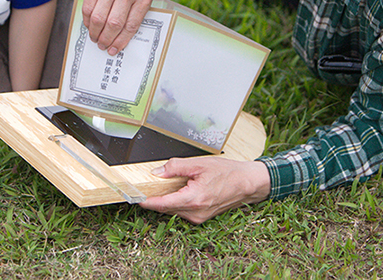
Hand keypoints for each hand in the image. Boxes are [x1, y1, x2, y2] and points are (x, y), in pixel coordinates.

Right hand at [82, 0, 152, 54]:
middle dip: (107, 39)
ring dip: (95, 33)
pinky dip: (88, 21)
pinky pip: (89, 8)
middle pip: (114, 24)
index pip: (131, 25)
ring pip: (99, 19)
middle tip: (103, 45)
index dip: (121, 41)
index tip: (115, 49)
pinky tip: (90, 24)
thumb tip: (123, 35)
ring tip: (95, 37)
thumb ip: (136, 9)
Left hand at [140, 158, 270, 223]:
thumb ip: (176, 167)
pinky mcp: (202, 217)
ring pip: (173, 210)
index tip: (134, 196)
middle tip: (144, 187)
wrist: (247, 183)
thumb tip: (157, 172)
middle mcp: (195, 212)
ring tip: (162, 186)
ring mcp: (199, 217)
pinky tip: (178, 190)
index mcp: (194, 199)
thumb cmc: (228, 173)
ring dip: (165, 200)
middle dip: (154, 198)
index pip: (163, 204)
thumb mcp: (199, 164)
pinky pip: (182, 211)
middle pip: (166, 208)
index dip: (147, 201)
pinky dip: (176, 201)